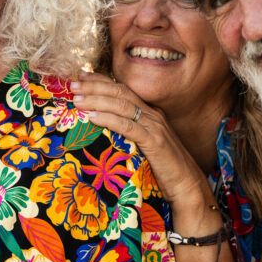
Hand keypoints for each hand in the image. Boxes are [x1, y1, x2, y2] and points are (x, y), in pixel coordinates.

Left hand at [72, 72, 211, 216]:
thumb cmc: (163, 170)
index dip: (101, 81)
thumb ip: (127, 135)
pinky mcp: (154, 142)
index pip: (122, 89)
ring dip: (97, 100)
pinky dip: (109, 119)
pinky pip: (128, 126)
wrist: (188, 186)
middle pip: (120, 92)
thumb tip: (99, 131)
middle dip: (94, 86)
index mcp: (149, 113)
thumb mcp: (142, 147)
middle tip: (73, 84)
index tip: (80, 75)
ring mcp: (154, 127)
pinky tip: (92, 117)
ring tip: (77, 99)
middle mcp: (152, 115)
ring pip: (122, 105)